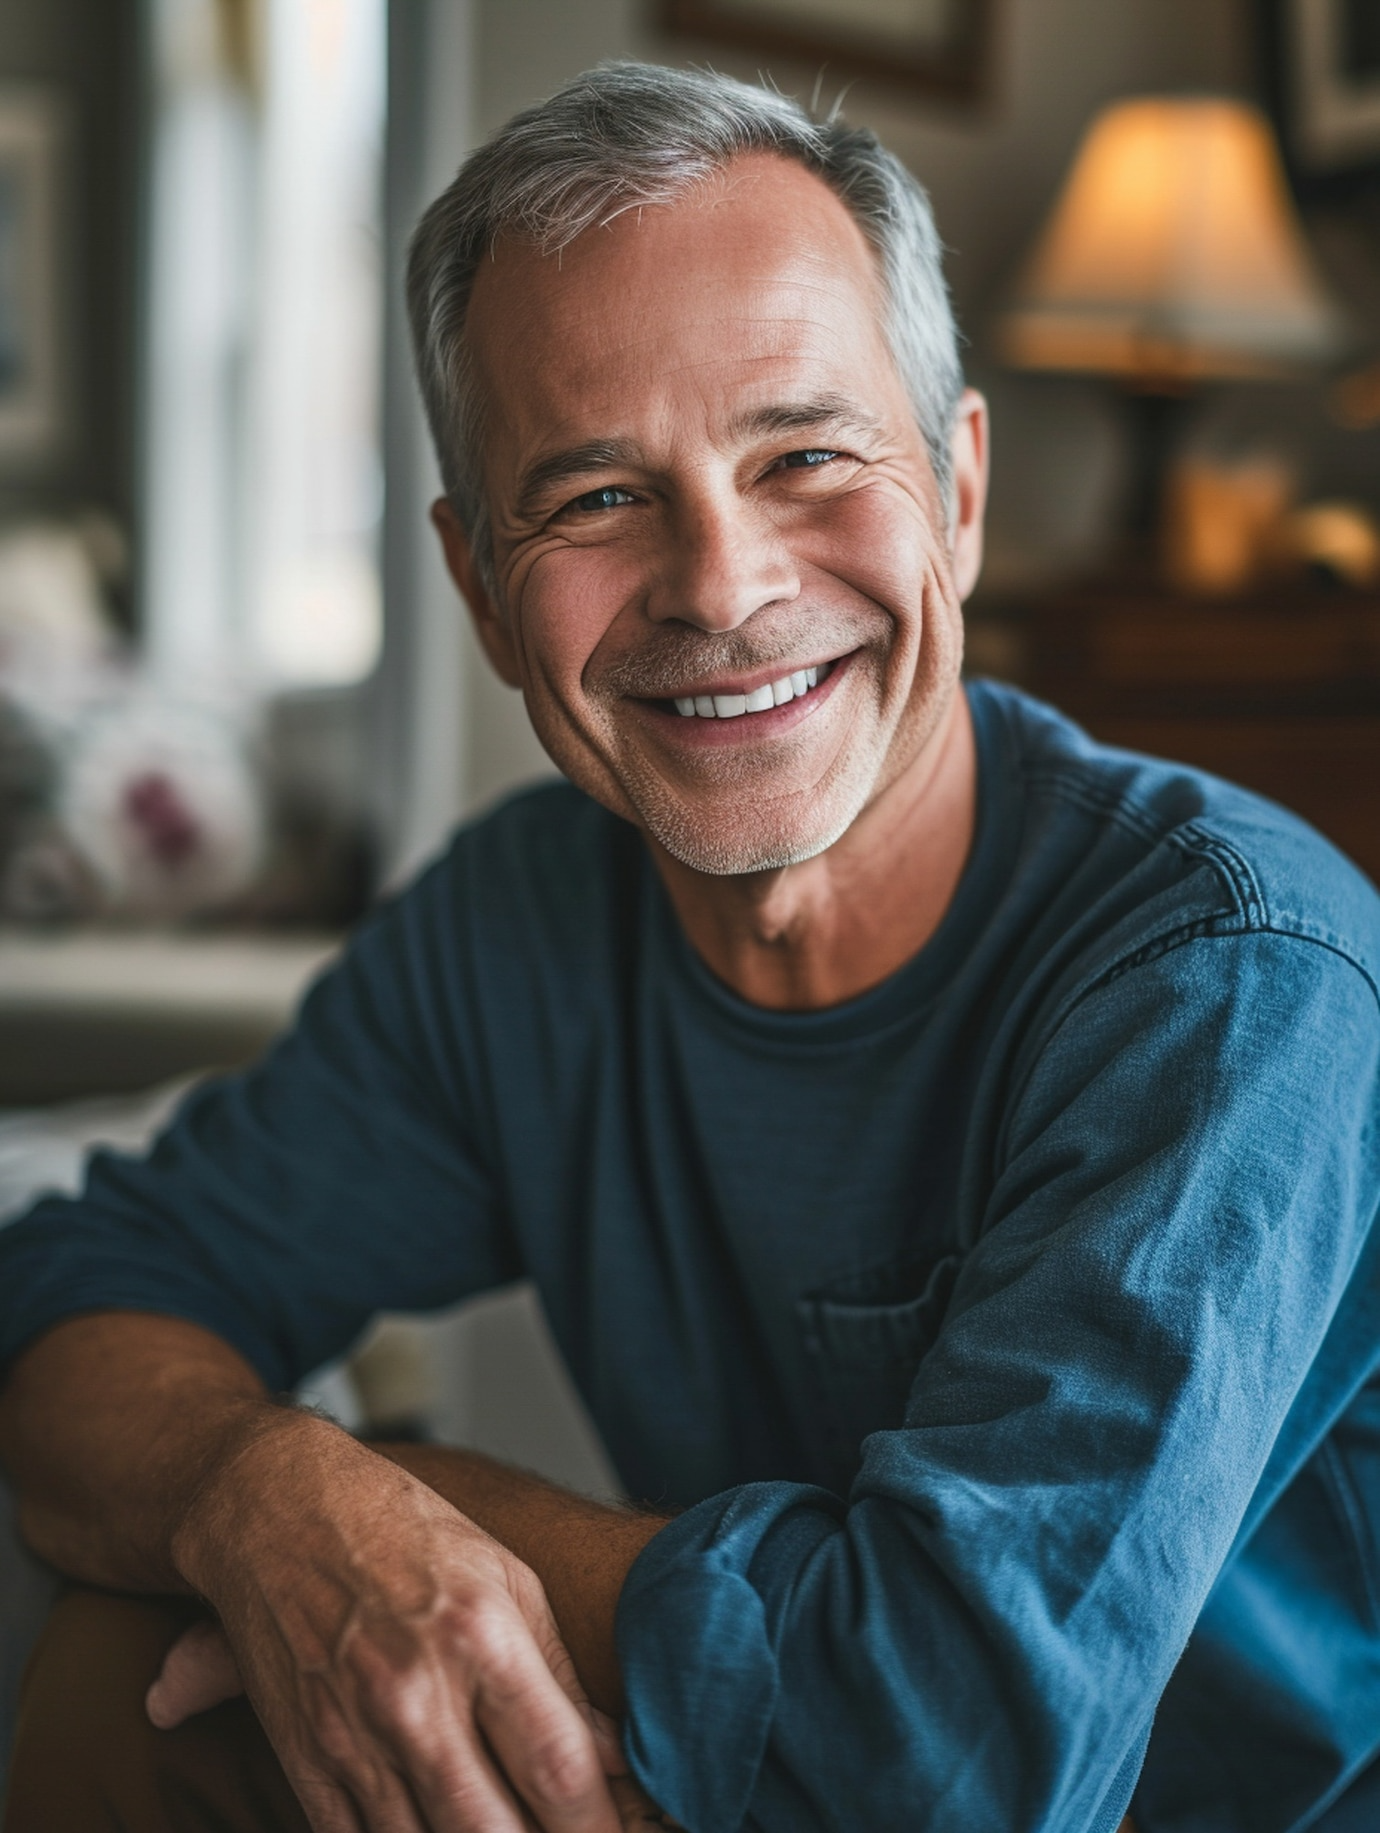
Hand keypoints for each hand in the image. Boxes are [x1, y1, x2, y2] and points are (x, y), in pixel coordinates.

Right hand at [171, 1411, 623, 1832]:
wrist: (277, 1505)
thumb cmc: (403, 1529)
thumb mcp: (505, 1573)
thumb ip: (559, 1670)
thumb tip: (611, 1755)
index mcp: (479, 1635)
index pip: (558, 1767)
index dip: (598, 1821)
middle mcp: (416, 1694)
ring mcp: (354, 1737)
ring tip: (503, 1827)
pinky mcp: (306, 1763)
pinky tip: (436, 1830)